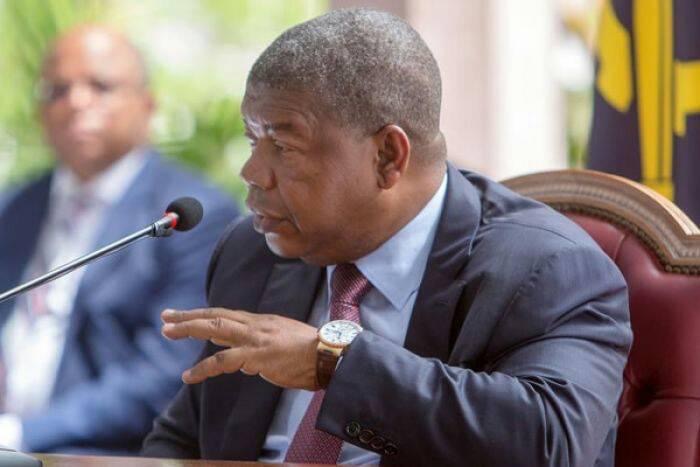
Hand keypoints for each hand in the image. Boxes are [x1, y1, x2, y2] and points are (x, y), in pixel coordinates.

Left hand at [161, 308, 318, 389]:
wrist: (329, 354)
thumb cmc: (311, 353)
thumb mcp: (281, 342)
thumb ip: (258, 346)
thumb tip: (239, 358)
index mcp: (262, 322)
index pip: (227, 315)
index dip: (204, 315)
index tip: (184, 316)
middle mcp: (256, 325)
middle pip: (216, 315)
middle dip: (189, 316)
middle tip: (166, 316)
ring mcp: (256, 339)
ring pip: (216, 328)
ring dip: (189, 329)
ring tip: (166, 331)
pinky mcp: (257, 355)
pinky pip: (223, 361)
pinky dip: (203, 368)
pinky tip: (188, 376)